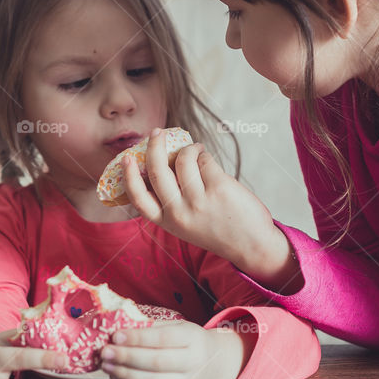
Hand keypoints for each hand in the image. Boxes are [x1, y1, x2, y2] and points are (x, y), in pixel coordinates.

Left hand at [99, 321, 246, 378]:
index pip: (163, 338)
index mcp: (194, 338)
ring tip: (107, 365)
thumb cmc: (190, 340)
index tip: (116, 335)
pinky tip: (117, 377)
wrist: (214, 363)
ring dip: (125, 375)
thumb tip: (119, 325)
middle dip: (127, 357)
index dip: (138, 338)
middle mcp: (194, 363)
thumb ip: (152, 326)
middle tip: (105, 351)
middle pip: (156, 362)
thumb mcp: (178, 326)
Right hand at [123, 128, 291, 274]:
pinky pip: (205, 160)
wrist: (252, 246)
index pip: (139, 198)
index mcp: (168, 222)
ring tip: (196, 150)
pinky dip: (205, 155)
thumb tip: (164, 161)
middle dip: (155, 146)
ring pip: (184, 159)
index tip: (126, 158)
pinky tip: (207, 158)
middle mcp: (180, 213)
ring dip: (190, 148)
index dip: (129, 176)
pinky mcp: (218, 188)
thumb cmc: (219, 230)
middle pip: (157, 171)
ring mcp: (199, 201)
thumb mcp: (187, 225)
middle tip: (157, 132)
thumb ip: (173, 202)